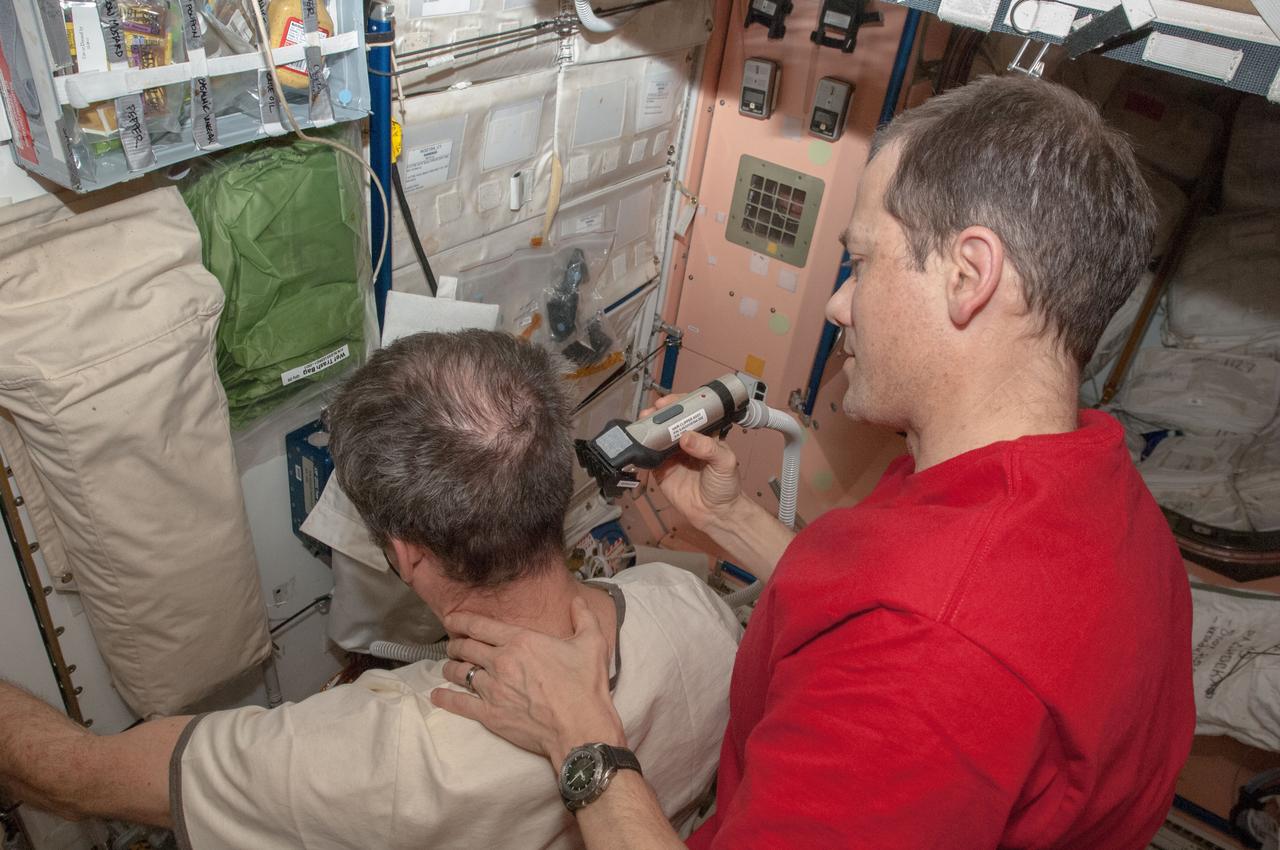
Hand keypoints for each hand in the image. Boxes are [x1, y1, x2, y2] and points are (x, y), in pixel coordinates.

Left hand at [431, 597, 625, 763]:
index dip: (461, 620)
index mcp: (520, 641)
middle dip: (455, 644)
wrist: (580, 728)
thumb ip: (583, 617)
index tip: (451, 619)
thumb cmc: (585, 686)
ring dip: (450, 667)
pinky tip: (438, 695)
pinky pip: (460, 704)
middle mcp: (500, 662)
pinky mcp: (490, 714)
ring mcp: (492, 689)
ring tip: (449, 667)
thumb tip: (577, 601)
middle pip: (465, 647)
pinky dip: (446, 698)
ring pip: (459, 673)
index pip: (480, 626)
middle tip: (453, 644)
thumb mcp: (592, 643)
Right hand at [644, 395, 745, 534]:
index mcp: (704, 433)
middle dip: (658, 414)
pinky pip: (649, 456)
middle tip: (651, 413)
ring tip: (641, 423)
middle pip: (670, 421)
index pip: (690, 412)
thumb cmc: (725, 485)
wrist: (715, 514)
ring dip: (647, 428)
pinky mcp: (661, 469)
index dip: (678, 404)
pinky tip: (638, 442)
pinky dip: (642, 448)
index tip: (668, 402)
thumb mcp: (725, 462)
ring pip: (657, 436)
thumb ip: (708, 448)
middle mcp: (686, 441)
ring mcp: (672, 454)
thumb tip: (686, 437)